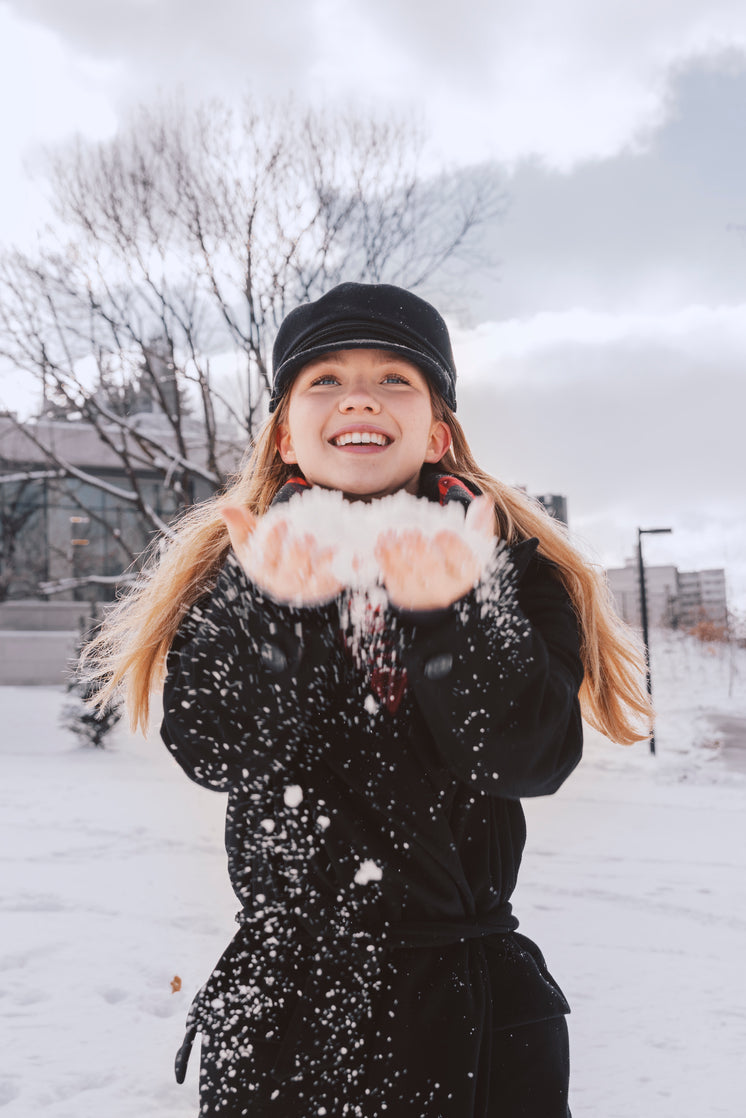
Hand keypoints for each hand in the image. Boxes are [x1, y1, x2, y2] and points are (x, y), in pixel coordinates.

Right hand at [221, 505, 341, 605]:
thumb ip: (240, 522)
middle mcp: (282, 583)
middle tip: (306, 537)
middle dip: (298, 556)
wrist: (286, 571)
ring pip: (315, 582)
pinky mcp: (326, 588)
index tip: (281, 521)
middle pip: (290, 573)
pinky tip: (356, 559)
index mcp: (262, 569)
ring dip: (325, 567)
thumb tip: (224, 508)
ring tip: (333, 549)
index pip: (265, 556)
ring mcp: (305, 588)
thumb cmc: (267, 549)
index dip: (272, 541)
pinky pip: (338, 583)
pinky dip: (348, 572)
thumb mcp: (250, 537)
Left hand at [374, 495, 494, 609]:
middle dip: (420, 550)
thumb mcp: (473, 545)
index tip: (442, 533)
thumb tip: (485, 501)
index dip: (452, 548)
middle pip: (431, 570)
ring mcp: (421, 594)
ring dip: (396, 553)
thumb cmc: (457, 563)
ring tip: (391, 534)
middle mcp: (444, 589)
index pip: (461, 561)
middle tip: (411, 531)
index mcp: (465, 574)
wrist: (440, 591)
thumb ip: (479, 522)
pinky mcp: (402, 595)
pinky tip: (382, 543)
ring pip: (407, 575)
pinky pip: (391, 579)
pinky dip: (384, 560)